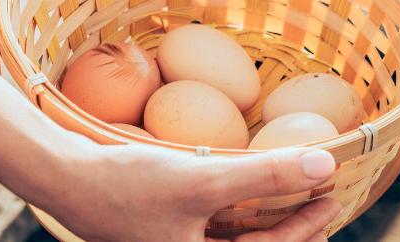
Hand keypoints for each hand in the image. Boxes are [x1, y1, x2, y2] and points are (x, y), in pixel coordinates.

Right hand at [41, 139, 341, 241]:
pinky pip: (215, 227)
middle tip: (324, 204)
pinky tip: (247, 193)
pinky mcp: (168, 230)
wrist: (66, 179)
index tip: (333, 197)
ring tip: (296, 200)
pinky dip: (238, 211)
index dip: (307, 226)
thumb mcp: (203, 180)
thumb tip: (323, 166)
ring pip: (237, 239)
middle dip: (294, 229)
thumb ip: (265, 176)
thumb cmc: (128, 186)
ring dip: (268, 218)